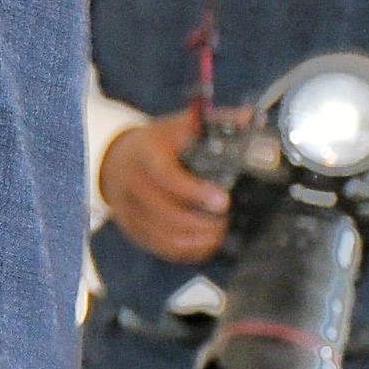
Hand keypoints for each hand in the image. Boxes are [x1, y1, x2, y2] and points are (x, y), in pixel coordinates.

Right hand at [100, 109, 231, 263]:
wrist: (118, 159)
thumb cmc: (157, 144)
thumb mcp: (181, 126)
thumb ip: (216, 122)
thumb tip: (251, 118)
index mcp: (145, 154)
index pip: (166, 176)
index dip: (195, 191)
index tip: (224, 201)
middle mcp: (132, 182)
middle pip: (167, 212)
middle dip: (204, 223)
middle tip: (226, 221)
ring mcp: (129, 208)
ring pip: (165, 235)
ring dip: (198, 240)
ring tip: (219, 233)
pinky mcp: (132, 227)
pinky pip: (160, 247)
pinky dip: (186, 251)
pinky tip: (205, 244)